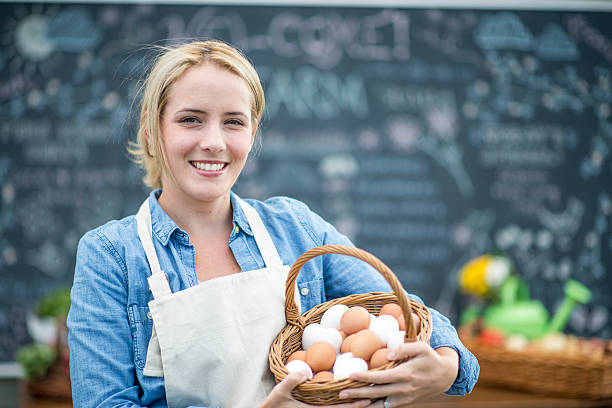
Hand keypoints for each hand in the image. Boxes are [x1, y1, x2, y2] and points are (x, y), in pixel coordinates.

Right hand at [259, 371, 370, 407]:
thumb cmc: (272, 406)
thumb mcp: (280, 392)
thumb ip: (291, 381)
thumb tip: (305, 370)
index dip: (354, 405)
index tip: (367, 399)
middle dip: (358, 406)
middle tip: (374, 399)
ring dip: (351, 407)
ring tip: (366, 400)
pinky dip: (340, 407)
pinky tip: (345, 400)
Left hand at [336, 342, 458, 406]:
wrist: (444, 376)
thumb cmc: (429, 358)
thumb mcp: (422, 347)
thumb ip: (405, 348)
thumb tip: (389, 354)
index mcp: (406, 374)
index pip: (382, 377)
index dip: (366, 377)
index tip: (351, 375)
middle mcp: (403, 389)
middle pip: (377, 393)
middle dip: (358, 394)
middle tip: (341, 393)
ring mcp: (403, 398)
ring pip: (379, 405)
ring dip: (363, 405)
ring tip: (346, 404)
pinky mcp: (403, 403)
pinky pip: (385, 407)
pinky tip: (359, 406)